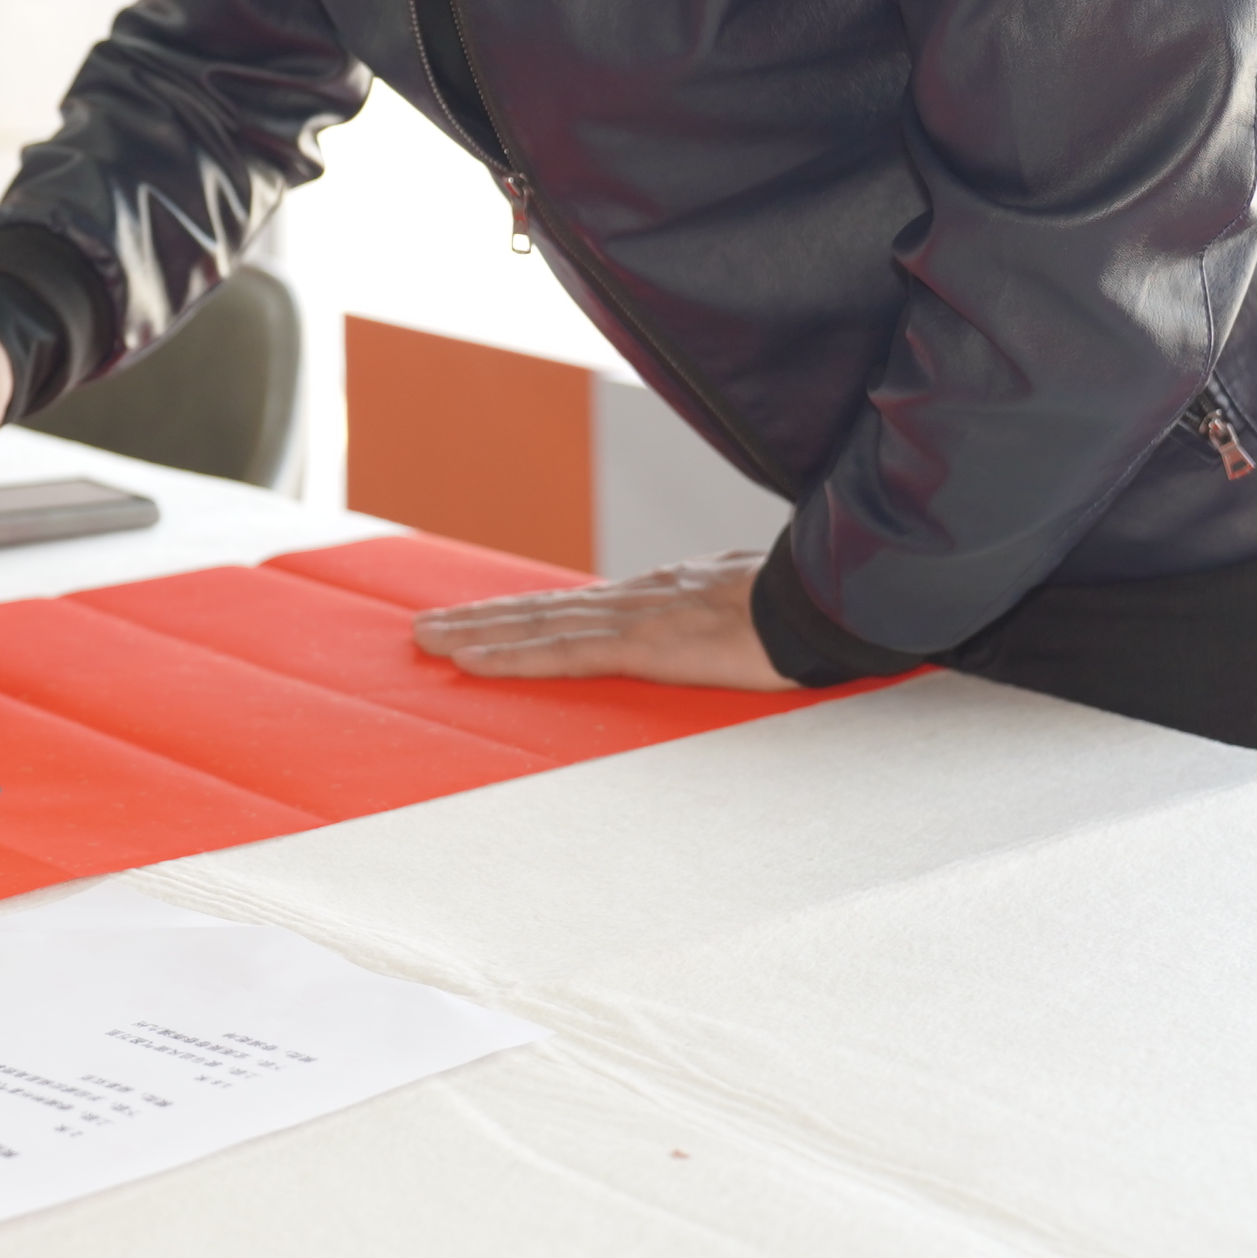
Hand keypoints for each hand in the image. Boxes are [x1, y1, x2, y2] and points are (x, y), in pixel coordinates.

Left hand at [410, 552, 797, 690]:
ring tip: (427, 639)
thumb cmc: (807, 609)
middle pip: (542, 609)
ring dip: (478, 634)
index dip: (527, 613)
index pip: (579, 606)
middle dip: (483, 619)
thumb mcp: (754, 614)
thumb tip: (726, 634)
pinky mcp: (642, 645)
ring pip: (537, 625)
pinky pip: (562, 654)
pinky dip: (512, 657)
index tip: (488, 619)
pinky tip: (473, 661)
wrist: (830, 601)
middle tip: (426, 627)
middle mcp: (638, 599)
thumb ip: (724, 623)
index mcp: (665, 595)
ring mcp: (636, 618)